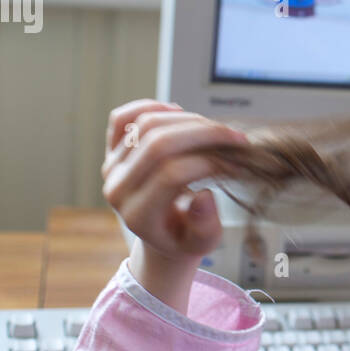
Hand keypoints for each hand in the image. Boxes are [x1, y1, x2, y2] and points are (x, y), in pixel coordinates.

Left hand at [102, 99, 246, 261]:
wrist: (162, 234)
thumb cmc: (185, 238)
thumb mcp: (202, 244)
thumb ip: (205, 227)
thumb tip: (204, 196)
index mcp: (138, 215)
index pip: (172, 175)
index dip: (209, 163)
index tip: (236, 163)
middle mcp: (118, 188)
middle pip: (158, 143)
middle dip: (204, 134)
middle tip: (235, 137)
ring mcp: (112, 166)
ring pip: (146, 124)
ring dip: (187, 119)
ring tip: (216, 129)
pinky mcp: (112, 150)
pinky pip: (122, 118)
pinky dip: (150, 107)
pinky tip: (178, 111)